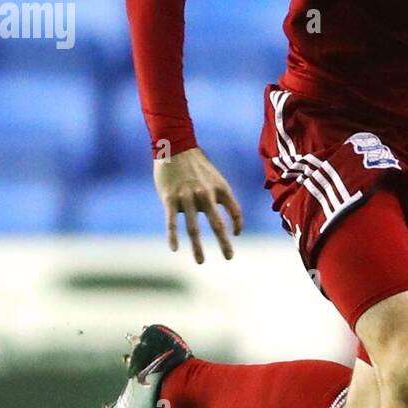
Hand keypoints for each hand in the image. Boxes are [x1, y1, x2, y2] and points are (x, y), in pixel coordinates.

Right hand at [153, 146, 243, 261]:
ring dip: (197, 246)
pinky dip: (173, 235)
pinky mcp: (170, 198)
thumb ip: (220, 197)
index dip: (237, 224)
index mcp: (220, 189)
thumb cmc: (196, 165)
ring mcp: (187, 197)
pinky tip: (174, 248)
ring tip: (200, 261)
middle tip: (230, 257)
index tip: (236, 234)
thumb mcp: (215, 178)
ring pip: (193, 228)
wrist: (175, 146)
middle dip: (224, 243)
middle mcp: (205, 194)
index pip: (235, 211)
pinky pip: (172, 221)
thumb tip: (224, 218)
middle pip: (217, 223)